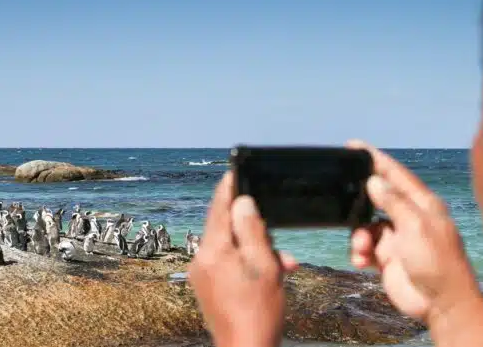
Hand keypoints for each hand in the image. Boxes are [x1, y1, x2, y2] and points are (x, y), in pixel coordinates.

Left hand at [189, 172, 298, 346]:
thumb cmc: (258, 312)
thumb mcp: (263, 264)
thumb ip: (251, 229)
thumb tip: (242, 202)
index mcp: (213, 249)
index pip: (219, 206)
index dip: (229, 187)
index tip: (236, 170)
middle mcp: (201, 259)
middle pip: (224, 227)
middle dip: (251, 226)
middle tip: (271, 227)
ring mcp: (202, 276)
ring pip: (230, 247)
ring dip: (255, 249)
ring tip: (281, 261)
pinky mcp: (208, 288)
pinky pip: (227, 264)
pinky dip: (247, 264)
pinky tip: (271, 273)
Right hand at [347, 140, 482, 321]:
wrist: (440, 304)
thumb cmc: (437, 263)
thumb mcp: (415, 227)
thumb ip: (393, 202)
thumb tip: (374, 181)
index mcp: (423, 204)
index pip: (396, 174)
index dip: (376, 159)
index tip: (354, 146)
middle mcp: (410, 217)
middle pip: (377, 199)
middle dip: (359, 202)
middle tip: (342, 198)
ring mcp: (398, 238)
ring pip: (366, 225)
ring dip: (358, 236)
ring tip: (362, 249)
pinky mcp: (388, 257)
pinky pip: (365, 247)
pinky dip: (360, 253)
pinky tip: (362, 262)